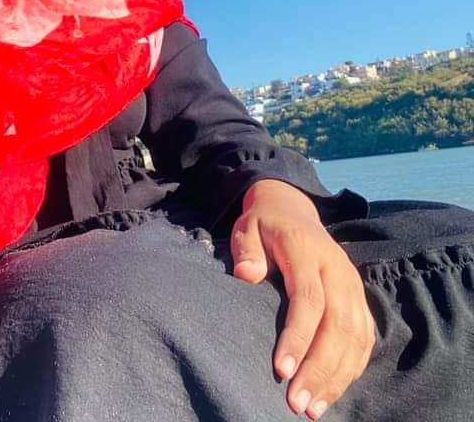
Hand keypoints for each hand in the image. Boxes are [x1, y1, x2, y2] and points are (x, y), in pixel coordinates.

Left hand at [230, 179, 374, 419]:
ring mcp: (352, 284)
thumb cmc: (264, 225)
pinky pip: (363, 338)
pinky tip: (332, 392)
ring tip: (313, 409)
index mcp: (308, 250)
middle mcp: (337, 269)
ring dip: (336, 377)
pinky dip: (351, 368)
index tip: (281, 371)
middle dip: (319, 369)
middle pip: (337, 324)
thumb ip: (247, 249)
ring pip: (355, 336)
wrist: (293, 208)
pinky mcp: (359, 298)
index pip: (308, 299)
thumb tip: (246, 275)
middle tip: (297, 404)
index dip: (298, 336)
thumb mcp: (248, 227)